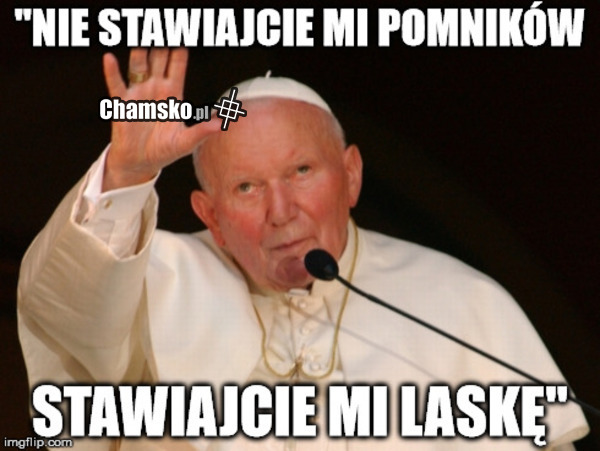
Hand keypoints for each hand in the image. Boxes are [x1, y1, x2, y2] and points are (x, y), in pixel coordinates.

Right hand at [101, 48, 219, 190]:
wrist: (141, 163)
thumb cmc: (165, 151)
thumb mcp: (186, 143)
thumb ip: (201, 132)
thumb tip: (221, 124)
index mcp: (173, 94)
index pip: (177, 65)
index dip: (179, 51)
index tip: (182, 39)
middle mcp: (155, 88)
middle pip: (158, 59)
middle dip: (160, 45)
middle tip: (162, 29)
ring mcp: (138, 93)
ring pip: (139, 65)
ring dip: (140, 52)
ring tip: (142, 38)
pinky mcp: (122, 104)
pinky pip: (117, 84)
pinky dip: (113, 72)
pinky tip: (110, 58)